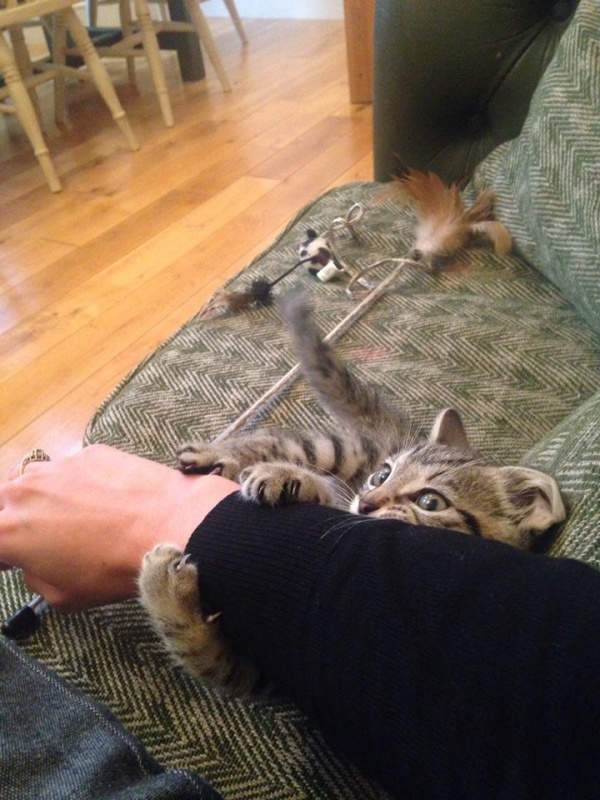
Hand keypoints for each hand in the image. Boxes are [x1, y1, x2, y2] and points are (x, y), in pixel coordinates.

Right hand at [0, 444, 237, 610]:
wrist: (166, 526)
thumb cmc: (112, 568)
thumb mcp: (62, 596)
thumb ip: (34, 576)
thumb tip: (35, 562)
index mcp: (7, 531)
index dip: (5, 552)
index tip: (15, 559)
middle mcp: (22, 491)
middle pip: (6, 501)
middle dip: (18, 517)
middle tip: (46, 534)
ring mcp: (56, 465)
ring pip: (37, 479)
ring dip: (48, 496)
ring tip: (81, 514)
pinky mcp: (88, 452)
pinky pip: (74, 468)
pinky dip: (83, 482)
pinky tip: (109, 498)